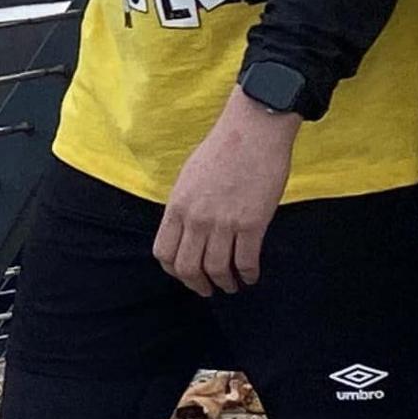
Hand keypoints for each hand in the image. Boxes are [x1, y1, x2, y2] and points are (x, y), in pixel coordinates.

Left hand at [155, 95, 299, 296]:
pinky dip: (249, 274)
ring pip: (217, 270)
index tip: (186, 274)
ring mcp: (223, 222)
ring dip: (226, 283)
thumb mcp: (189, 177)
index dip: (174, 271)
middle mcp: (196, 218)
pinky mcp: (252, 223)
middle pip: (188, 268)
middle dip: (198, 285)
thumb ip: (185, 206)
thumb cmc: (223, 149)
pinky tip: (251, 274)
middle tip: (208, 288)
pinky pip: (246, 261)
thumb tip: (186, 231)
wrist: (254, 130)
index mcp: (177, 206)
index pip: (164, 253)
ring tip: (233, 284)